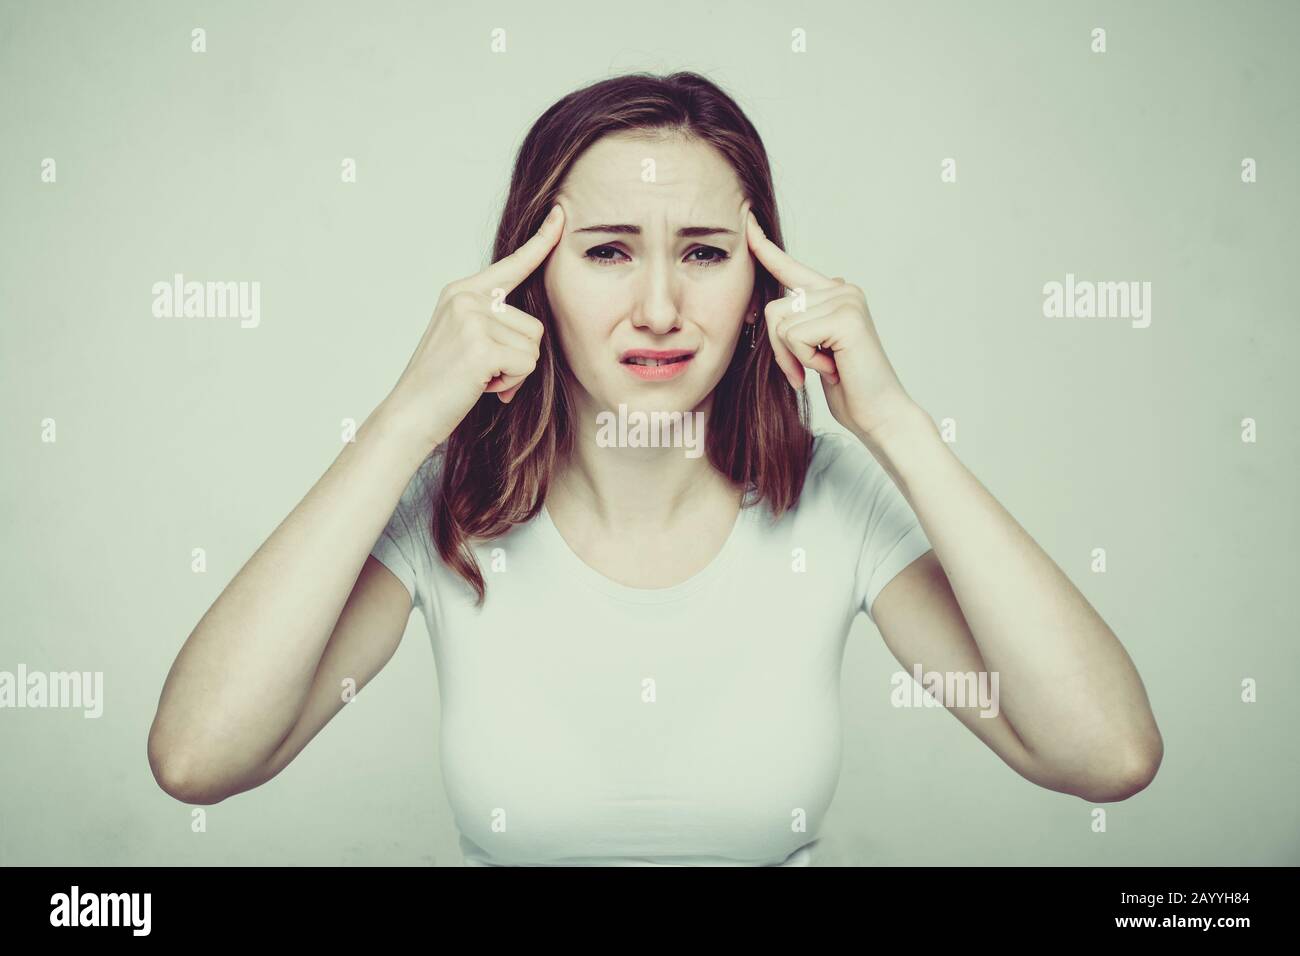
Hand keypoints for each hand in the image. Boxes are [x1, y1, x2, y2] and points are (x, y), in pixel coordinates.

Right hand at [382, 204, 565, 449]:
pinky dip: (510, 385)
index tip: (560, 214)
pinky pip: (526, 365)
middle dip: (518, 358)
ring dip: (515, 373)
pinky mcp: (480, 346)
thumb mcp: (462, 339)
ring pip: (533, 347)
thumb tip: (532, 332)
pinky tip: (481, 387)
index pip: (512, 264)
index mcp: (461, 292)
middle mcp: (466, 299)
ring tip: (479, 378)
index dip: (541, 242)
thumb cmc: (440, 384)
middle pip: (534, 325)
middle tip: (482, 372)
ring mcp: (472, 320)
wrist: (409, 414)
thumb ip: (491, 322)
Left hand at [745, 210, 916, 440]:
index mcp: (833, 294)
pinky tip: (832, 367)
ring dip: (793, 356)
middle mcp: (842, 289)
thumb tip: (772, 310)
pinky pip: (794, 336)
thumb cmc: (847, 386)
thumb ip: (797, 325)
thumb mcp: (811, 350)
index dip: (765, 248)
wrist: (877, 413)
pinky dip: (805, 360)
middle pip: (774, 307)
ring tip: (825, 367)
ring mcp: (846, 299)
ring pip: (781, 323)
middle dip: (779, 348)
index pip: (790, 268)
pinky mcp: (845, 316)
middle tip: (807, 369)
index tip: (746, 222)